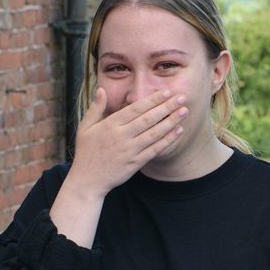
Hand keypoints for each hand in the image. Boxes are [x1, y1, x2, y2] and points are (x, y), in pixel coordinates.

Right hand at [66, 87, 188, 200]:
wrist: (87, 180)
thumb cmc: (86, 152)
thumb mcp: (85, 127)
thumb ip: (95, 108)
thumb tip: (102, 89)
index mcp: (110, 125)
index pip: (135, 109)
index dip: (152, 100)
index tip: (166, 92)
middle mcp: (121, 136)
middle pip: (148, 119)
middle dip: (166, 107)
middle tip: (181, 97)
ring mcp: (129, 150)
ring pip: (154, 133)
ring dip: (171, 121)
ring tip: (184, 111)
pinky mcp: (135, 163)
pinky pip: (155, 149)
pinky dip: (168, 140)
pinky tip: (179, 131)